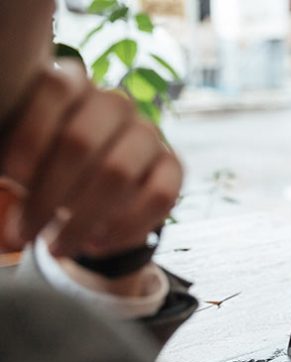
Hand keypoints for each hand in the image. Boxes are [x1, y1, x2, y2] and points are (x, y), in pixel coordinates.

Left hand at [0, 60, 182, 258]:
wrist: (98, 186)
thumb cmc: (51, 168)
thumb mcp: (28, 157)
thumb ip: (18, 164)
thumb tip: (10, 192)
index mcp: (77, 84)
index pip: (55, 91)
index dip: (31, 135)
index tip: (11, 178)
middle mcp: (117, 104)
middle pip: (81, 141)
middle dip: (48, 195)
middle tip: (24, 233)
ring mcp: (150, 135)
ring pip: (118, 173)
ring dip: (82, 219)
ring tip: (57, 248)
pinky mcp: (174, 167)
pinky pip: (157, 198)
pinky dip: (124, 228)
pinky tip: (96, 245)